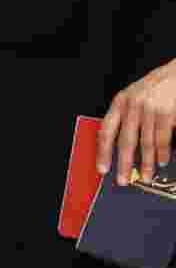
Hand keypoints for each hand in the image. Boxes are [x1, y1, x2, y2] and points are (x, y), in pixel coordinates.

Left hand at [97, 59, 175, 184]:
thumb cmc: (155, 87)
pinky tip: (161, 161)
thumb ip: (124, 117)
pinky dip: (161, 152)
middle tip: (122, 180)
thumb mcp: (133, 97)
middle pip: (125, 141)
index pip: (106, 131)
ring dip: (146, 162)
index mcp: (119, 102)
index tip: (102, 169)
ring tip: (145, 175)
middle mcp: (132, 105)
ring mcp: (150, 108)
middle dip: (123, 164)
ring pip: (145, 143)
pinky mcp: (166, 112)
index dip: (102, 152)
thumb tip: (114, 148)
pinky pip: (162, 138)